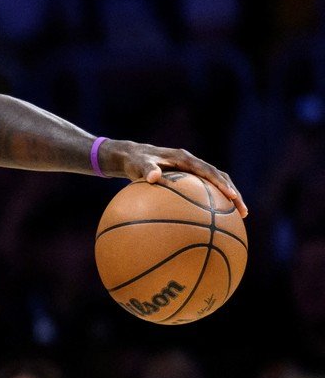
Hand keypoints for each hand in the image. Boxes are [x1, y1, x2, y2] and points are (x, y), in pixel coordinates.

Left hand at [112, 139, 247, 216]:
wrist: (134, 157)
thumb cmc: (135, 162)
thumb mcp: (138, 164)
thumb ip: (146, 170)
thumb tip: (154, 177)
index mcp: (185, 159)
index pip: (208, 171)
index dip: (221, 183)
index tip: (231, 195)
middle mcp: (193, 164)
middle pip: (220, 178)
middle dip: (234, 193)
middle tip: (243, 211)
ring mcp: (193, 171)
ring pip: (217, 184)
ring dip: (229, 198)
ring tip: (240, 217)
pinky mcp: (190, 179)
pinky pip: (205, 191)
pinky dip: (213, 202)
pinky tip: (216, 220)